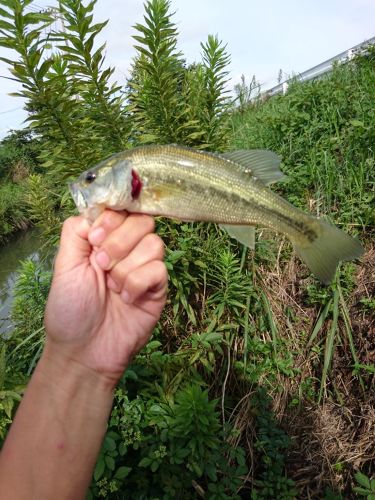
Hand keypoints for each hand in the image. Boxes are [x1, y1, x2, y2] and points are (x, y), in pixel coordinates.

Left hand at [44, 210, 167, 384]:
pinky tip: (126, 299)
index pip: (121, 210)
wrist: (84, 351)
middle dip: (120, 242)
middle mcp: (127, 250)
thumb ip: (75, 231)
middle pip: (142, 221)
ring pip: (154, 243)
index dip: (112, 219)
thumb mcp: (64, 265)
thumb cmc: (70, 310)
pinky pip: (160, 270)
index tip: (95, 239)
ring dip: (128, 266)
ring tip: (113, 287)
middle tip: (101, 265)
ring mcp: (144, 268)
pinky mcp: (158, 288)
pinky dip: (138, 283)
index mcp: (104, 240)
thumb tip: (96, 211)